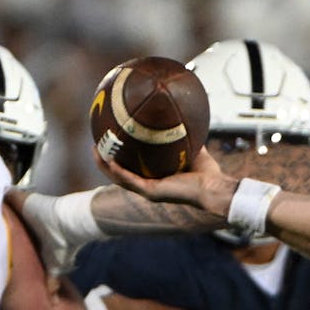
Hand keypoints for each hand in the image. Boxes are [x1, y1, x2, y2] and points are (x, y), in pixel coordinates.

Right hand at [97, 146, 237, 215]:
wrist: (214, 189)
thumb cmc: (209, 174)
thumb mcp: (194, 149)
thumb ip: (187, 137)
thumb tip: (186, 117)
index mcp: (156, 180)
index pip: (133, 169)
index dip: (120, 158)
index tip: (111, 143)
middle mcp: (149, 187)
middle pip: (119, 174)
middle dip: (105, 160)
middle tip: (96, 144)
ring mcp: (148, 191)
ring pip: (118, 178)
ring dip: (105, 165)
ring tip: (94, 150)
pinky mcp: (151, 193)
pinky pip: (129, 180)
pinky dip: (118, 170)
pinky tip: (109, 159)